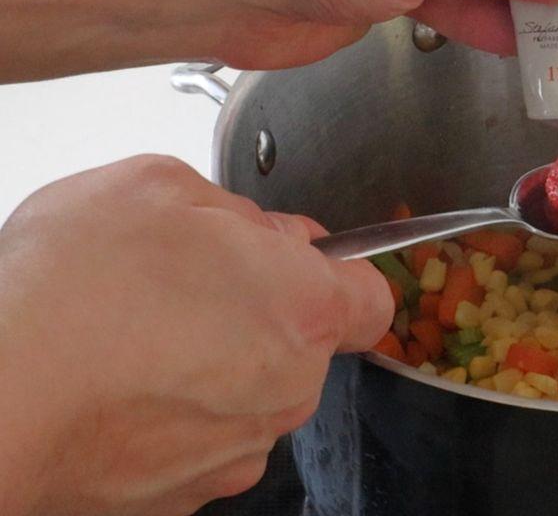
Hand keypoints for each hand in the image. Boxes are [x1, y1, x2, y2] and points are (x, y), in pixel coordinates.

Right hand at [0, 156, 392, 515]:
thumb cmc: (69, 291)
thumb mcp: (159, 188)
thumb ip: (239, 210)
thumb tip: (266, 235)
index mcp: (303, 310)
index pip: (370, 297)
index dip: (333, 272)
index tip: (289, 261)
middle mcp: (287, 393)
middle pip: (303, 345)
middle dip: (258, 311)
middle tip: (184, 285)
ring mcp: (235, 454)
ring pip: (249, 397)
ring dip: (211, 366)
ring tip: (133, 339)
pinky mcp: (181, 499)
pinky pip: (198, 443)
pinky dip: (169, 417)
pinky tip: (115, 389)